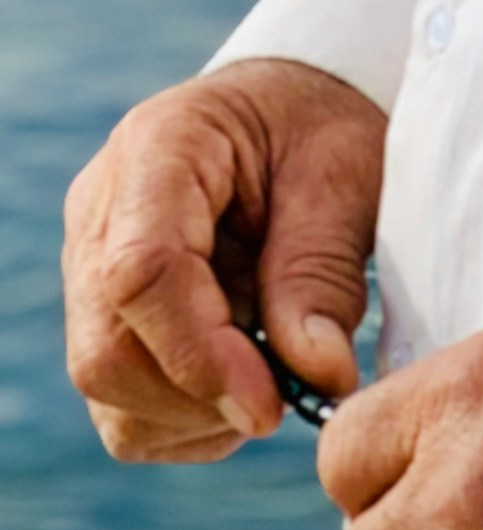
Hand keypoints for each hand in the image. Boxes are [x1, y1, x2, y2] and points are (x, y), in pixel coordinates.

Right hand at [63, 56, 383, 459]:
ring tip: (272, 373)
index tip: (271, 404)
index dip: (200, 356)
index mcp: (159, 147)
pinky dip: (187, 420)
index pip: (142, 272)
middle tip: (286, 396)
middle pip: (107, 348)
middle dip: (201, 395)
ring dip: (197, 414)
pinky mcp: (102, 316)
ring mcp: (90, 266)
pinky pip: (120, 406)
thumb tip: (319, 378)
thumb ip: (323, 272)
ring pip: (107, 389)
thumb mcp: (345, 176)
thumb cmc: (321, 126)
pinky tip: (243, 377)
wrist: (293, 109)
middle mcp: (102, 211)